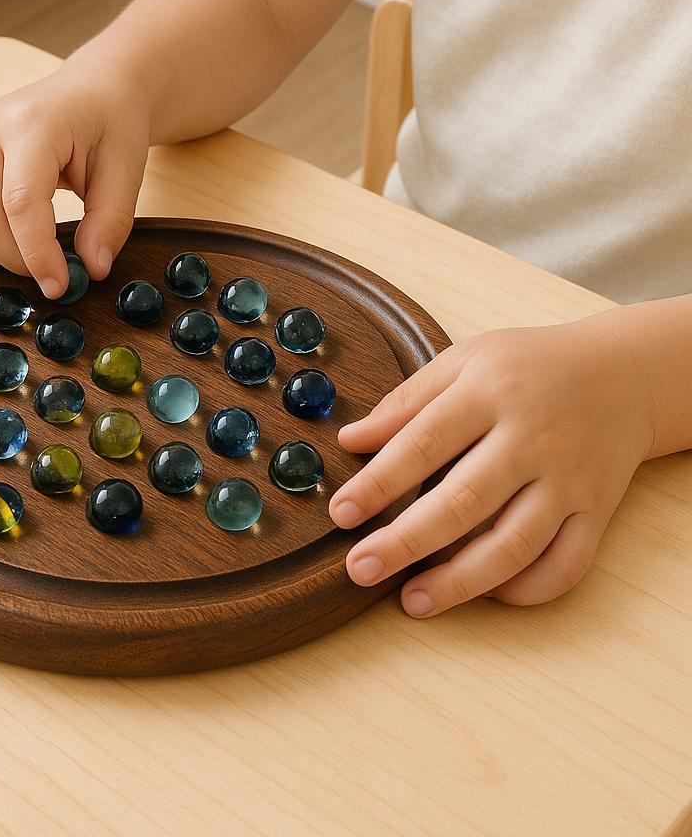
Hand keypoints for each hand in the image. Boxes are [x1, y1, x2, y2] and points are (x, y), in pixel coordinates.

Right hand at [0, 66, 149, 298]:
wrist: (93, 88)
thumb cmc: (111, 122)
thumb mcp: (128, 168)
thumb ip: (111, 220)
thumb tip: (92, 269)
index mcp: (32, 123)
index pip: (20, 201)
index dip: (37, 253)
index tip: (60, 285)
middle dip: (15, 259)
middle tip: (52, 274)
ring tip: (34, 255)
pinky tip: (13, 241)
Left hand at [329, 317, 654, 615]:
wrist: (622, 374)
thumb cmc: (529, 367)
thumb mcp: (463, 361)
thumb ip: (407, 401)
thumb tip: (350, 440)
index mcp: (490, 392)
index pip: (424, 443)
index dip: (378, 483)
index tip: (341, 514)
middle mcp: (532, 438)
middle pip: (464, 500)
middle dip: (406, 541)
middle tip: (360, 568)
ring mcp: (569, 480)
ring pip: (515, 543)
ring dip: (461, 581)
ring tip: (413, 601)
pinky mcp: (598, 511)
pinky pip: (566, 564)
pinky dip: (527, 589)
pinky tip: (484, 594)